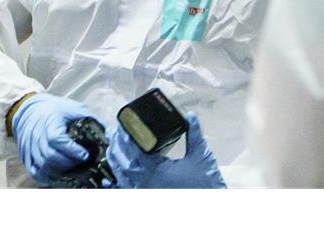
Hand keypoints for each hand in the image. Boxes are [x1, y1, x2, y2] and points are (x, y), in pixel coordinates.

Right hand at [10, 93, 95, 184]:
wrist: (30, 109)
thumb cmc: (55, 110)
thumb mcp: (73, 108)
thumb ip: (90, 119)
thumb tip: (110, 132)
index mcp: (49, 123)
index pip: (57, 140)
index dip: (72, 151)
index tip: (85, 154)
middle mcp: (37, 136)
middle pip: (50, 157)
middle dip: (69, 163)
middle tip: (81, 163)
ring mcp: (30, 148)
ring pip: (43, 167)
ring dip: (60, 172)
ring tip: (73, 169)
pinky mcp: (27, 157)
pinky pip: (36, 173)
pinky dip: (48, 177)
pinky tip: (59, 175)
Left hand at [107, 113, 225, 187]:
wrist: (210, 207)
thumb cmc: (205, 186)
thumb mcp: (201, 157)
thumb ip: (194, 134)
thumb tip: (191, 116)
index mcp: (158, 171)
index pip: (135, 151)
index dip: (126, 137)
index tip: (123, 126)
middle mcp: (148, 183)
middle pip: (124, 162)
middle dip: (117, 145)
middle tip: (114, 131)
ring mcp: (146, 192)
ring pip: (122, 177)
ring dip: (115, 160)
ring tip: (112, 146)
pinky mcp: (147, 197)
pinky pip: (126, 190)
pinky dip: (117, 181)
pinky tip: (113, 175)